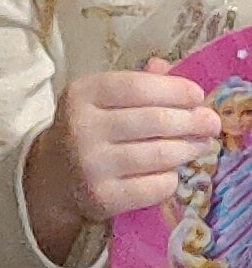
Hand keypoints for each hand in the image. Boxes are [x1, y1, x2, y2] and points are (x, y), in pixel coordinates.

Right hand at [23, 68, 212, 260]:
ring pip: (159, 156)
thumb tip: (168, 69)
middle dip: (191, 121)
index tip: (198, 95)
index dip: (174, 90)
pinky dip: (171, 178)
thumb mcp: (100, 98)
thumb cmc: (87, 128)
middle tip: (212, 123)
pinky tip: (172, 172)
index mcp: (82, 94)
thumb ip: (134, 82)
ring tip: (201, 145)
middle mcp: (82, 128)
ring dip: (188, 149)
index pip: (136, 87)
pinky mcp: (103, 198)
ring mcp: (92, 166)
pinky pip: (154, 187)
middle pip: (153, 121)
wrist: (54, 176)